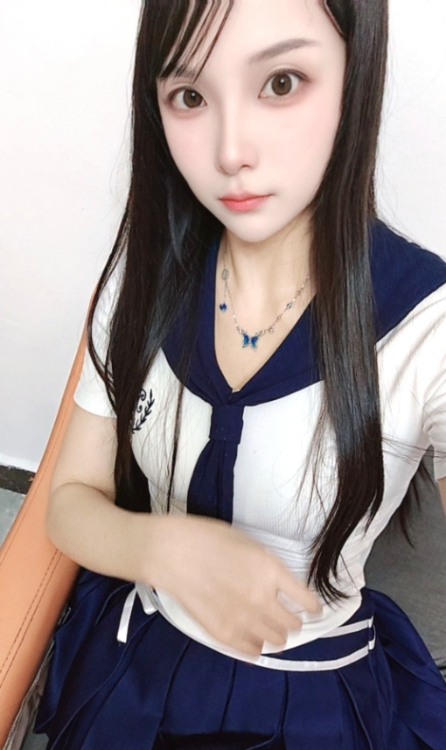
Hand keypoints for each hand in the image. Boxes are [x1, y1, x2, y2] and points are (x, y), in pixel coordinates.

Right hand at [150, 515, 321, 656]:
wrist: (171, 552)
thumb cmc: (208, 538)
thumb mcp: (248, 543)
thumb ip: (267, 566)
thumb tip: (279, 584)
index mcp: (271, 570)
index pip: (306, 600)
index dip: (312, 606)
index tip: (313, 609)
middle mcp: (263, 599)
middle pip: (293, 625)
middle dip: (293, 622)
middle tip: (287, 617)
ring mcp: (243, 619)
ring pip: (276, 641)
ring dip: (276, 636)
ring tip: (269, 629)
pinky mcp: (223, 634)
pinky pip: (251, 652)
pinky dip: (256, 648)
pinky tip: (253, 641)